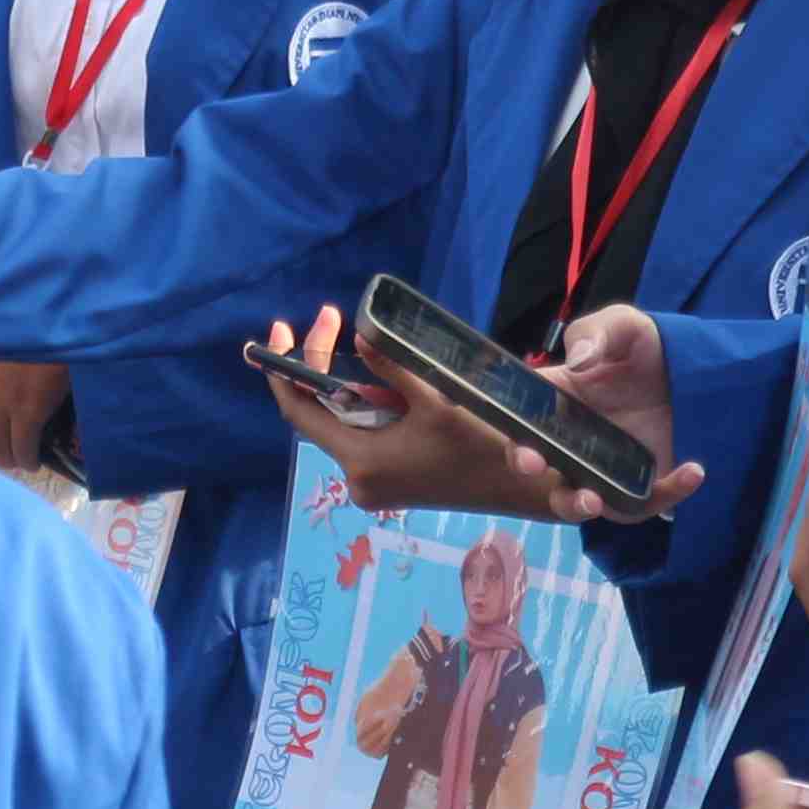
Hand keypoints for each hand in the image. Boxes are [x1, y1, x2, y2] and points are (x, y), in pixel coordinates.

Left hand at [253, 303, 698, 524]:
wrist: (526, 491)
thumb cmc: (483, 446)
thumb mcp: (437, 400)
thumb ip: (392, 369)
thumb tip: (358, 337)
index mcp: (361, 460)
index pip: (298, 411)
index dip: (284, 368)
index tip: (282, 328)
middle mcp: (358, 477)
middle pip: (318, 412)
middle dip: (318, 363)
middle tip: (328, 316)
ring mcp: (374, 482)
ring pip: (343, 421)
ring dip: (345, 381)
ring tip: (346, 333)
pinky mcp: (391, 479)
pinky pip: (363, 433)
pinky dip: (364, 402)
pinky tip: (377, 376)